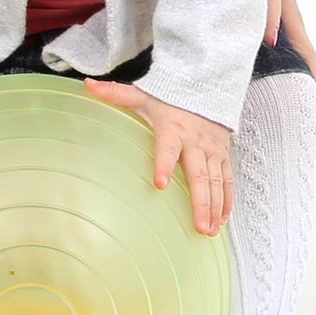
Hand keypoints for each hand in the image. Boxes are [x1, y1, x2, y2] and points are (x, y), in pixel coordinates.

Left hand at [81, 79, 232, 233]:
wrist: (205, 89)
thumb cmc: (170, 97)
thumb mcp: (142, 95)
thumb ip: (115, 93)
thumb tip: (88, 85)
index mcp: (173, 129)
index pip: (167, 148)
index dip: (164, 164)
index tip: (160, 183)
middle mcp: (195, 142)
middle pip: (200, 175)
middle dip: (200, 202)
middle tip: (199, 225)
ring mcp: (212, 151)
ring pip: (217, 182)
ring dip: (215, 207)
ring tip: (209, 230)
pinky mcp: (223, 156)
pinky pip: (228, 181)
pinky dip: (226, 201)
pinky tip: (221, 219)